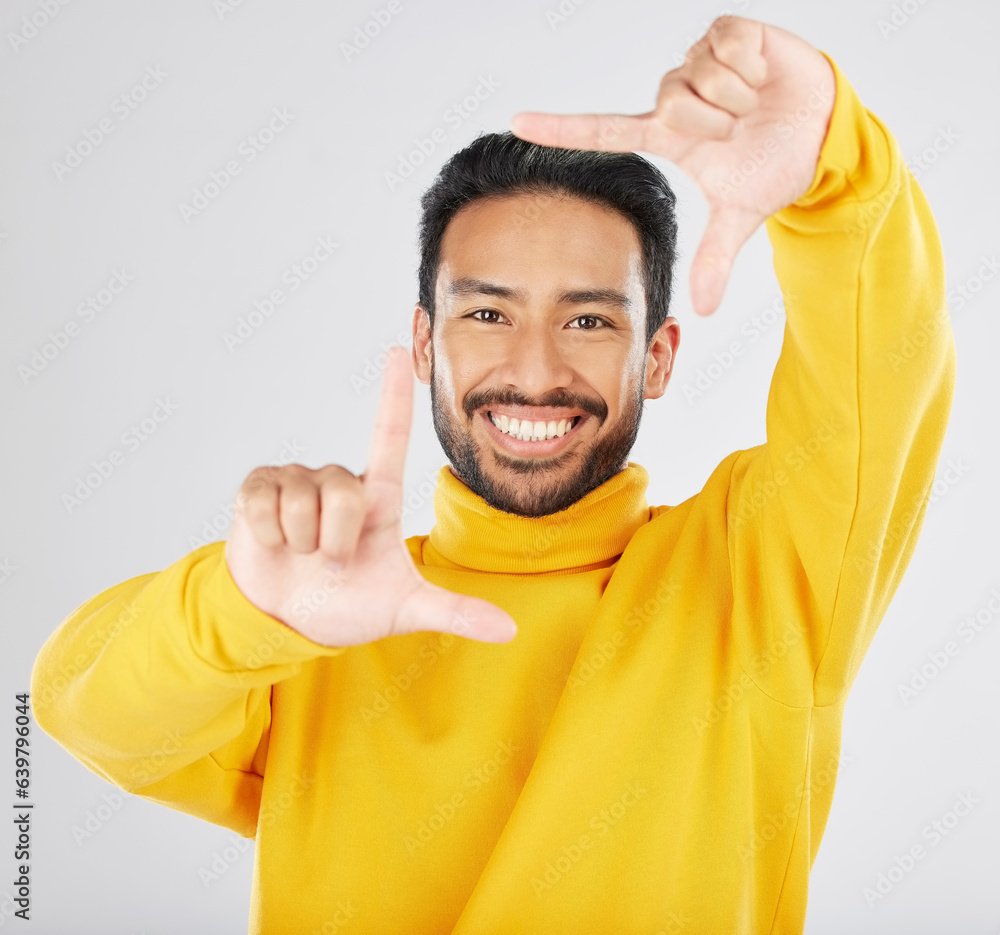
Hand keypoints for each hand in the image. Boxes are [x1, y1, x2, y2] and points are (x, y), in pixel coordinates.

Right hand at [224, 346, 517, 646]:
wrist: (287, 622)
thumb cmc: (348, 605)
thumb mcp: (404, 610)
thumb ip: (455, 612)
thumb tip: (509, 632)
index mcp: (378, 497)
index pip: (388, 434)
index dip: (392, 394)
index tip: (398, 349)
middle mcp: (340, 481)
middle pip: (344, 494)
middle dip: (337, 543)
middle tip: (332, 562)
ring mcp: (297, 481)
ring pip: (303, 502)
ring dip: (302, 544)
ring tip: (303, 554)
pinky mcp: (258, 488)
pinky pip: (264, 503)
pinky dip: (269, 536)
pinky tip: (274, 546)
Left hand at [510, 16, 834, 316]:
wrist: (821, 131)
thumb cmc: (771, 165)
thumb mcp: (739, 215)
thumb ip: (714, 258)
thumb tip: (703, 309)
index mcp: (667, 137)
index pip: (603, 132)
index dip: (561, 129)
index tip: (517, 124)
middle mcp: (674, 97)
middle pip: (671, 107)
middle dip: (714, 126)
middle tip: (738, 131)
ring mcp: (698, 62)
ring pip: (701, 79)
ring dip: (737, 101)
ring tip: (753, 105)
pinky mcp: (728, 32)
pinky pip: (726, 48)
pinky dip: (752, 69)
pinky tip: (762, 77)